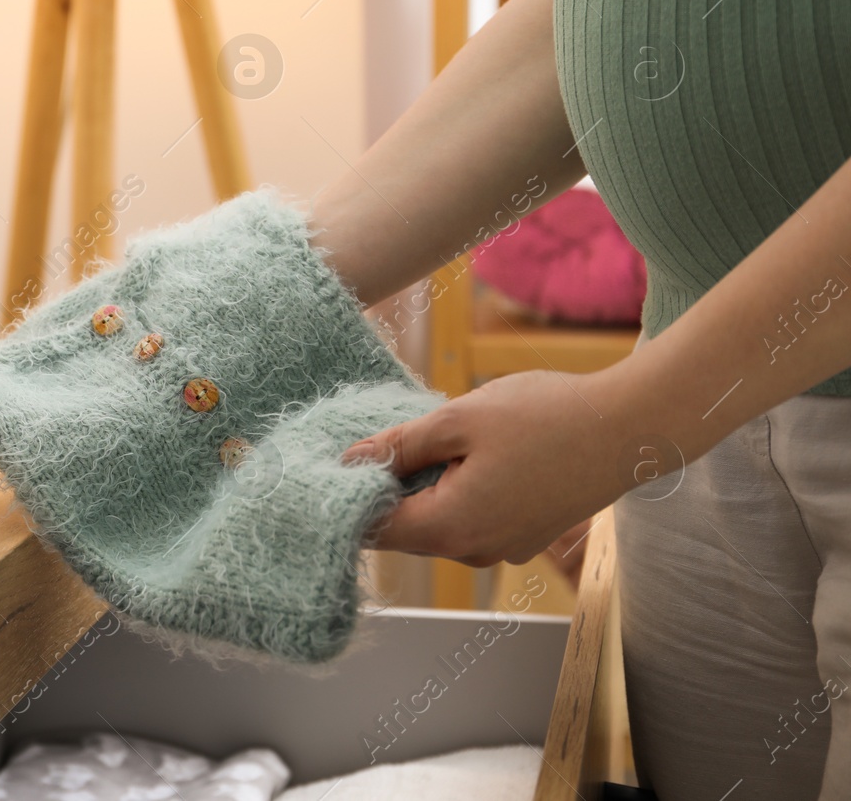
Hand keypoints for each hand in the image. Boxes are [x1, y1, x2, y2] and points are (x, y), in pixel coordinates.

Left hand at [340, 369, 633, 566]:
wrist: (631, 427)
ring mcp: (503, 547)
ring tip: (436, 438)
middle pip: (403, 529)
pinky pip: (471, 517)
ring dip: (425, 485)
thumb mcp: (457, 420)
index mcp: (451, 529)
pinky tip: (469, 450)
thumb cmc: (545, 417)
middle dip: (387, 488)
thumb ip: (399, 446)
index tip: (338, 460)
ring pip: (437, 521)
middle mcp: (473, 552)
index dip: (349, 495)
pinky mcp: (524, 534)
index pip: (373, 529)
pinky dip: (457, 489)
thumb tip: (350, 461)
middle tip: (386, 436)